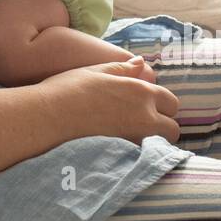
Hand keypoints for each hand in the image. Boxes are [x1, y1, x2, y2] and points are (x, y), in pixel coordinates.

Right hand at [38, 58, 181, 145]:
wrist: (48, 116)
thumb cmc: (69, 89)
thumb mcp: (97, 71)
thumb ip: (123, 69)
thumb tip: (141, 63)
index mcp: (140, 91)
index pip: (171, 101)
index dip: (161, 103)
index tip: (147, 105)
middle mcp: (144, 116)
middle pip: (173, 128)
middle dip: (163, 126)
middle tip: (142, 123)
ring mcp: (136, 139)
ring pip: (161, 145)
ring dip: (154, 141)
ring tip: (131, 136)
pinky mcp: (124, 156)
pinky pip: (143, 157)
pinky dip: (138, 154)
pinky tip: (120, 148)